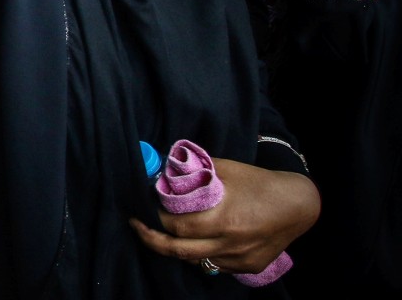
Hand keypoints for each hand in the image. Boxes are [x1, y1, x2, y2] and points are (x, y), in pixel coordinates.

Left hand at [129, 159, 319, 274]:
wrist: (298, 205)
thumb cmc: (261, 183)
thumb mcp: (228, 169)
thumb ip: (200, 171)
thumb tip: (171, 168)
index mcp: (223, 219)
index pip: (178, 226)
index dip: (156, 219)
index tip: (142, 208)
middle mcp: (229, 244)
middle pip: (180, 251)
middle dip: (154, 240)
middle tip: (138, 226)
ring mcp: (238, 260)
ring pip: (196, 261)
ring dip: (178, 248)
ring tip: (164, 232)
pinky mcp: (247, 267)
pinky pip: (216, 264)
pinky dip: (202, 253)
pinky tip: (197, 240)